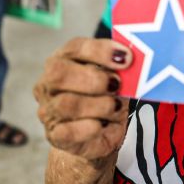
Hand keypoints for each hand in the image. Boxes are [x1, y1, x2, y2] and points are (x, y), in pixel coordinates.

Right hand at [34, 38, 131, 161]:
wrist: (100, 134)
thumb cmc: (106, 98)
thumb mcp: (115, 80)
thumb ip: (119, 69)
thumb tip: (133, 63)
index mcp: (64, 60)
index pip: (75, 48)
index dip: (101, 51)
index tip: (127, 58)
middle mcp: (50, 83)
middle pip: (58, 73)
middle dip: (93, 78)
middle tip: (116, 85)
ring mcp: (49, 110)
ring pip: (65, 104)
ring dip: (98, 105)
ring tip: (115, 107)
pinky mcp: (55, 135)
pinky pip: (67, 132)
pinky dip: (88, 128)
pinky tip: (102, 125)